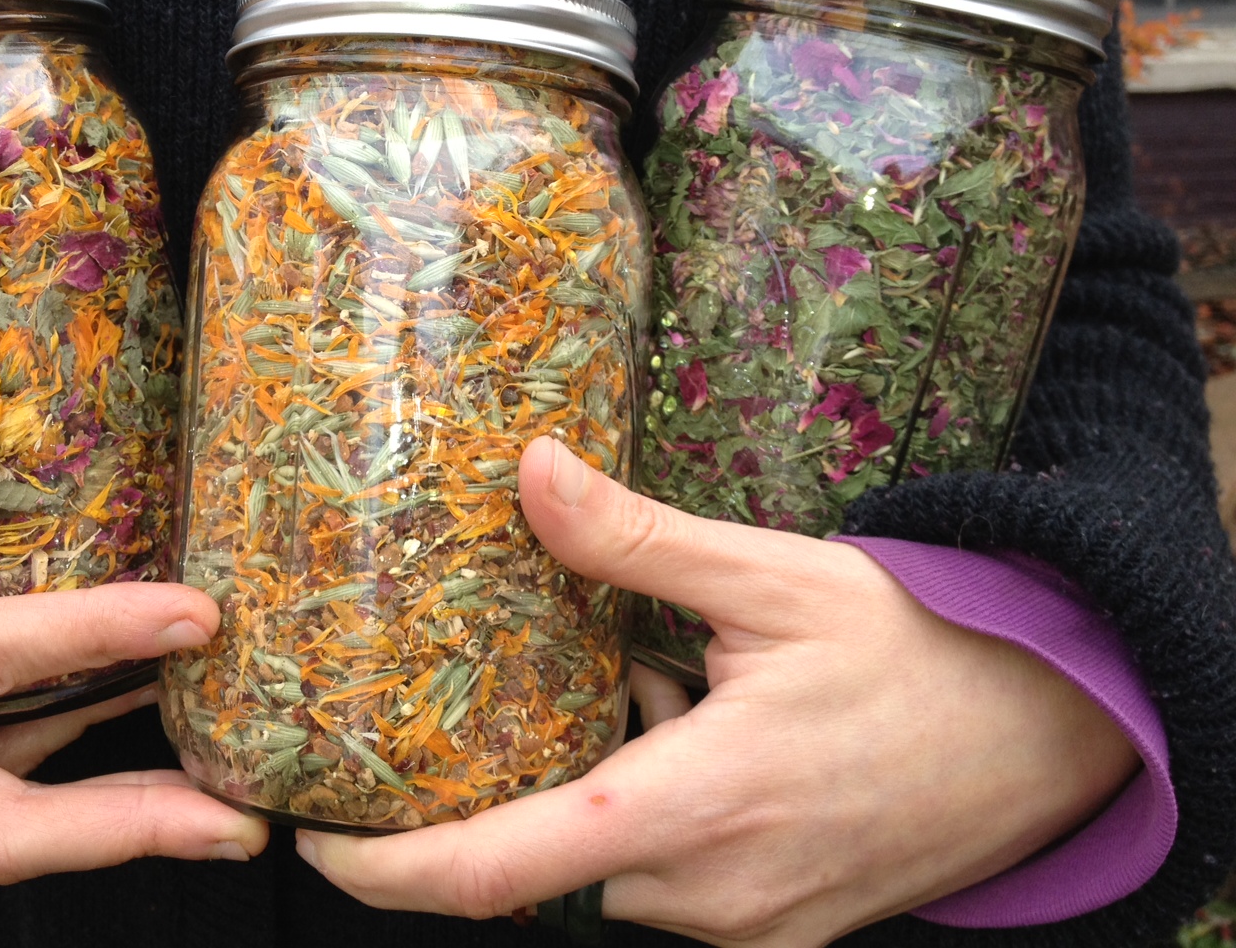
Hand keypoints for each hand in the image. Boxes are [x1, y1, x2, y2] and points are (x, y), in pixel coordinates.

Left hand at [295, 437, 1138, 945]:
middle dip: (524, 774)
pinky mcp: (780, 928)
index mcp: (690, 808)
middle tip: (556, 672)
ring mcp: (749, 922)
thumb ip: (636, 541)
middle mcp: (708, 891)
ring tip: (670, 680)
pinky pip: (671, 878)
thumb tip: (531, 469)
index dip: (384, 869)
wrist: (1055, 729)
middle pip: (545, 856)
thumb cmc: (920, 648)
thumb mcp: (769, 578)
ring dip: (604, 780)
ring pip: (609, 864)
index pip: (493, 872)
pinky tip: (714, 726)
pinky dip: (657, 806)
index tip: (316, 833)